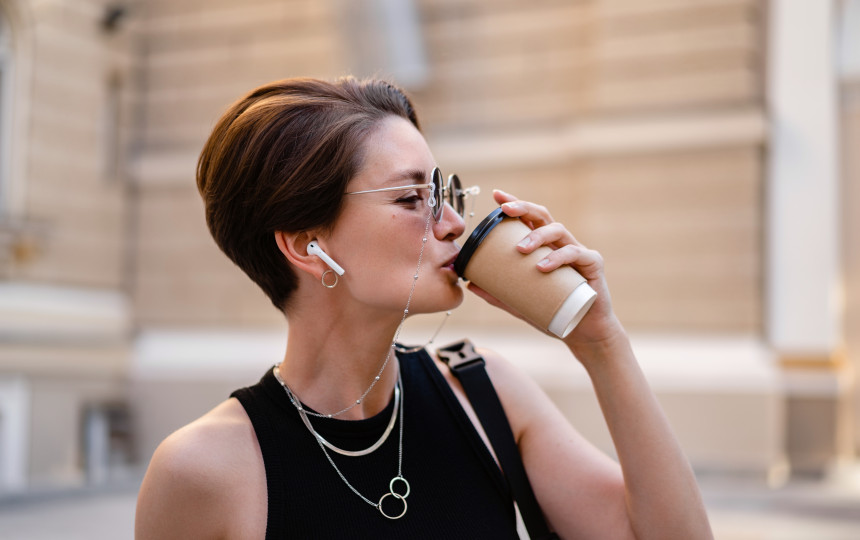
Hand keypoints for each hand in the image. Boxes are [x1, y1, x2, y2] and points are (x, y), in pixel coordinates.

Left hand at [467, 190, 623, 346]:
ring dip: (538, 236)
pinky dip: (558, 258)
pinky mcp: (592, 264)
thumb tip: (469, 285)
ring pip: (558, 231)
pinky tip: (543, 266)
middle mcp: (561, 244)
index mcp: (545, 247)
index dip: (515, 204)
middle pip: (543, 216)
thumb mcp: (520, 303)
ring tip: (520, 249)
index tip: (497, 196)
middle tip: (506, 210)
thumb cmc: (553, 312)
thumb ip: (499, 293)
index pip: (529, 218)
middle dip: (524, 208)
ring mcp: (578, 251)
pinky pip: (576, 254)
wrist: (583, 332)